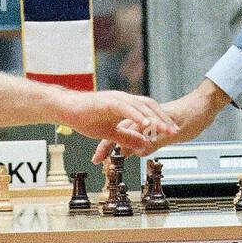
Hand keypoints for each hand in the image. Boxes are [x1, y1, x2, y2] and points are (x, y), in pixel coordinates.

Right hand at [54, 90, 179, 156]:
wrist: (67, 109)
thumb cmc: (85, 118)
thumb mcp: (110, 133)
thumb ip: (127, 137)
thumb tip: (143, 143)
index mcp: (126, 105)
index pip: (149, 111)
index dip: (162, 120)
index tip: (172, 131)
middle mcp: (124, 99)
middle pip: (150, 106)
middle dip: (163, 119)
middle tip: (175, 131)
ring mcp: (116, 99)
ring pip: (140, 106)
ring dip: (153, 118)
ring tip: (163, 128)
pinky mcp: (108, 102)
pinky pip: (125, 108)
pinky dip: (136, 115)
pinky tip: (144, 123)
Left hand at [91, 78, 232, 163]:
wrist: (204, 104)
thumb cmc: (187, 118)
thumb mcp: (163, 134)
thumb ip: (148, 141)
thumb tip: (134, 151)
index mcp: (144, 118)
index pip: (121, 130)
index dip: (109, 143)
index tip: (98, 157)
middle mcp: (147, 115)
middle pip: (122, 129)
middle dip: (109, 144)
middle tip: (98, 158)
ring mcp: (156, 116)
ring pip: (134, 128)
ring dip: (122, 142)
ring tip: (112, 156)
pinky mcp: (167, 119)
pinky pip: (153, 130)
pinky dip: (144, 138)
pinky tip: (139, 150)